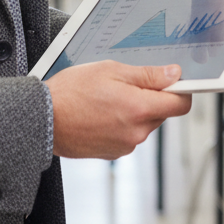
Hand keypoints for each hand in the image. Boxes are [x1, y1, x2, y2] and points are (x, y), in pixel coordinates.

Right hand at [45, 60, 192, 159]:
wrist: (42, 120)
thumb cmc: (71, 92)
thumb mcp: (111, 70)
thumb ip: (147, 75)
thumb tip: (174, 74)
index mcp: (139, 110)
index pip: (180, 105)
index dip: (181, 90)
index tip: (175, 82)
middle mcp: (136, 132)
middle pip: (162, 113)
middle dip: (153, 97)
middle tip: (127, 83)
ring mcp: (125, 145)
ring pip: (145, 123)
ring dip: (136, 110)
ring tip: (109, 98)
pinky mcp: (113, 153)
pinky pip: (129, 134)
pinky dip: (122, 123)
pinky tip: (102, 112)